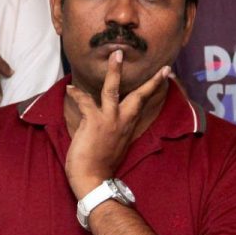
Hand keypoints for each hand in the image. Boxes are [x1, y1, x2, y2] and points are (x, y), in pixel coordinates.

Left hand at [64, 50, 169, 197]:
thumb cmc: (99, 166)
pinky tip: (69, 88)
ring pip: (113, 90)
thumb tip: (109, 121)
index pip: (143, 103)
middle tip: (162, 67)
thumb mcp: (114, 145)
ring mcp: (109, 120)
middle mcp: (122, 121)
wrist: (93, 180)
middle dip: (151, 81)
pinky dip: (77, 93)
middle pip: (139, 96)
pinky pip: (86, 101)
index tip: (165, 75)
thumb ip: (114, 129)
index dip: (154, 88)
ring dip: (115, 71)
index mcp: (127, 126)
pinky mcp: (95, 122)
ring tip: (117, 54)